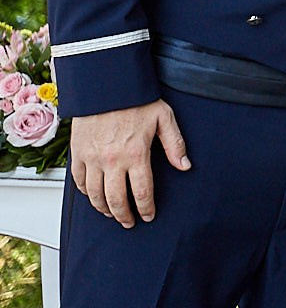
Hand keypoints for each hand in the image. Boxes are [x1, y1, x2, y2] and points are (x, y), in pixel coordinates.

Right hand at [69, 100, 190, 226]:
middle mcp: (112, 160)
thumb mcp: (164, 118)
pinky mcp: (78, 153)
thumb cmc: (136, 99)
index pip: (142, 191)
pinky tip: (92, 196)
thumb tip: (185, 166)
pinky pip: (79, 181)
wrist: (106, 85)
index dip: (146, 208)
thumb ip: (175, 144)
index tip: (148, 216)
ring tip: (112, 214)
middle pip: (116, 199)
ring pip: (94, 195)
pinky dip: (85, 193)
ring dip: (103, 209)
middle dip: (124, 215)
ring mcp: (92, 158)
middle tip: (129, 222)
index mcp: (136, 154)